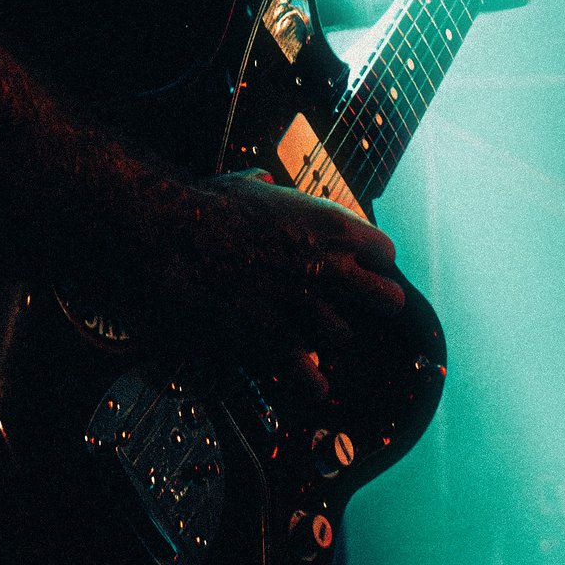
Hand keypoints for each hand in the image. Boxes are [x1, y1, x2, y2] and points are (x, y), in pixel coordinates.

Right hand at [167, 172, 405, 393]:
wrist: (177, 233)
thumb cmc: (211, 204)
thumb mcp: (250, 183)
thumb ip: (270, 187)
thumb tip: (266, 180)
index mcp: (329, 226)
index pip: (385, 251)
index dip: (374, 259)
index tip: (363, 263)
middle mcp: (327, 267)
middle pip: (387, 300)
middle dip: (379, 303)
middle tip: (367, 304)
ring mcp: (303, 304)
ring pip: (345, 336)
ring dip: (333, 335)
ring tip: (323, 334)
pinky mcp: (273, 334)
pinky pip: (307, 371)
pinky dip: (312, 381)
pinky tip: (315, 384)